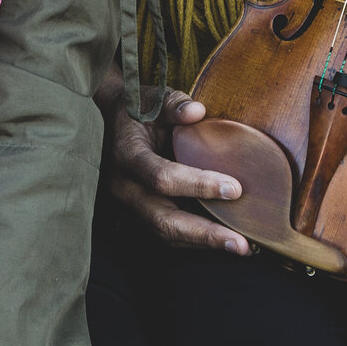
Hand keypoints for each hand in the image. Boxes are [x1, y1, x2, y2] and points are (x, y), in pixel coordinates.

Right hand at [96, 62, 248, 254]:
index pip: (162, 177)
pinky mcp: (137, 214)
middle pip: (163, 220)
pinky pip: (166, 233)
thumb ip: (174, 104)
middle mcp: (124, 187)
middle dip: (203, 234)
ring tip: (239, 246)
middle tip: (240, 243)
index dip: (198, 184)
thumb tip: (198, 111)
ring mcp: (129, 205)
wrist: (106, 123)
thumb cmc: (134, 109)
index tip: (234, 188)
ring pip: (165, 233)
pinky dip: (194, 239)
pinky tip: (221, 239)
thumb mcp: (150, 98)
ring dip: (202, 242)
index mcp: (127, 156)